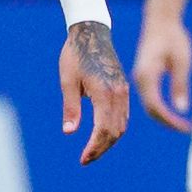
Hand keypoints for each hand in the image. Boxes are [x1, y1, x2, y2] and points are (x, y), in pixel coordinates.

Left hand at [62, 20, 128, 164]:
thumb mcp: (67, 81)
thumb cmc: (75, 55)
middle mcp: (119, 93)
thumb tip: (69, 132)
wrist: (92, 32)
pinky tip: (102, 134)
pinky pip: (123, 114)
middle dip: (101, 148)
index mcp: (105, 92)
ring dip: (109, 140)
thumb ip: (71, 108)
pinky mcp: (123, 87)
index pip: (103, 128)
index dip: (94, 147)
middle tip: (86, 159)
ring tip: (93, 150)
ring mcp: (123, 90)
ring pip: (122, 124)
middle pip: (116, 130)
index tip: (83, 159)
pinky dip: (115, 128)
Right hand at [134, 15, 191, 130]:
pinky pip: (150, 98)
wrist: (160, 20)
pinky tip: (173, 112)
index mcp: (146, 76)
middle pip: (150, 109)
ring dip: (164, 116)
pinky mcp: (144, 77)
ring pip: (149, 105)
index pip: (155, 106)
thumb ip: (180, 84)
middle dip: (168, 122)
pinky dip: (160, 108)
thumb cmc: (173, 37)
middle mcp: (139, 80)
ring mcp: (140, 79)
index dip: (170, 120)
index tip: (186, 127)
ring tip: (182, 124)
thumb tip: (181, 109)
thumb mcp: (182, 60)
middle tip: (187, 129)